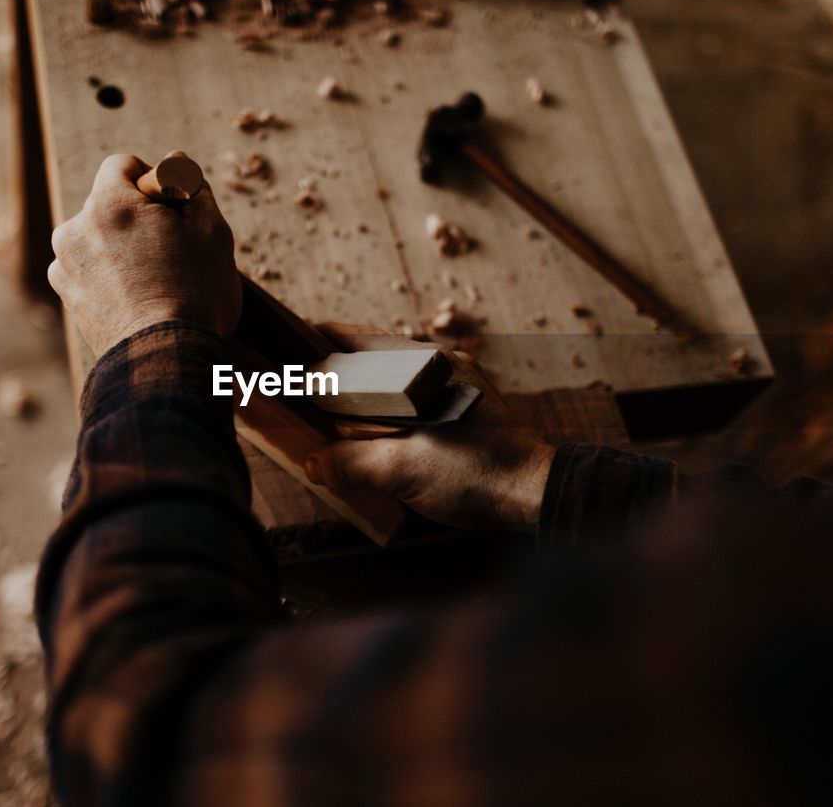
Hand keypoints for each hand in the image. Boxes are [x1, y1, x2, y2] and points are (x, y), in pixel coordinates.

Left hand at [48, 152, 241, 354]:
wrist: (164, 360)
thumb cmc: (194, 294)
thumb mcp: (211, 232)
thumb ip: (192, 186)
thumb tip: (177, 162)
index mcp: (108, 204)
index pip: (122, 164)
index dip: (153, 180)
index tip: (174, 210)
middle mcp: (75, 229)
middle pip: (109, 203)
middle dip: (139, 217)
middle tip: (173, 250)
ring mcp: (65, 265)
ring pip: (98, 237)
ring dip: (123, 247)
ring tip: (157, 280)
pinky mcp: (67, 297)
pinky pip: (89, 268)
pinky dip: (110, 275)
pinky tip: (139, 298)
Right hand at [303, 325, 556, 530]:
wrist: (537, 492)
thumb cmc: (478, 475)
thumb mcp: (402, 472)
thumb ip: (352, 463)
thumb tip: (314, 463)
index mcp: (423, 368)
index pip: (362, 340)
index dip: (326, 340)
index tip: (295, 342)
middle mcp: (443, 366)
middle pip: (379, 356)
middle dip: (344, 366)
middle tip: (311, 382)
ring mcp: (460, 385)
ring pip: (399, 378)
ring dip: (370, 390)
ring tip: (341, 410)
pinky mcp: (471, 408)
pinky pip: (420, 396)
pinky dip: (395, 407)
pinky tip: (384, 431)